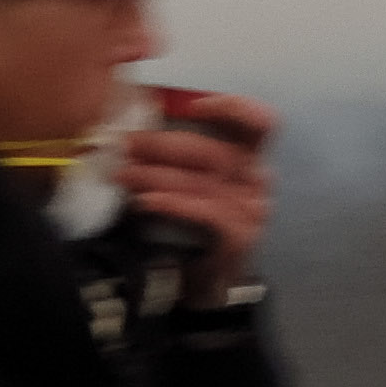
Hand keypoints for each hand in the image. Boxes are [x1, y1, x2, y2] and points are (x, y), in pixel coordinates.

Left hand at [121, 91, 277, 305]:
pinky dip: (170, 203)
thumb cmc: (200, 224)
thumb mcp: (200, 183)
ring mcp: (252, 210)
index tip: (190, 106)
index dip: (232, 108)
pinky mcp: (239, 237)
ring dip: (155, 175)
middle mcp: (259, 180)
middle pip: (215, 152)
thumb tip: (138, 129)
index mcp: (253, 160)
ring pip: (201, 182)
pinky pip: (202, 211)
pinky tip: (142, 201)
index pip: (264, 122)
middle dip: (162, 145)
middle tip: (125, 144)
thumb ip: (185, 158)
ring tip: (121, 173)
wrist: (209, 280)